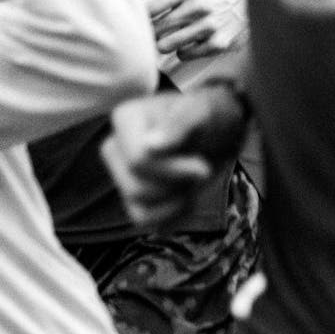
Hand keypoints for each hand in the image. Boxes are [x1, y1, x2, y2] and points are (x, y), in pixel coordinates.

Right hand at [102, 85, 246, 229]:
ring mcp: (120, 174)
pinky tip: (189, 196)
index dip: (174, 171)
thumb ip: (180, 126)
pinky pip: (146, 220)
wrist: (219, 131)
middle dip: (178, 185)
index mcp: (125, 119)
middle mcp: (114, 148)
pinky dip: (174, 215)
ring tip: (193, 177)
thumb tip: (150, 147)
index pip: (138, 162)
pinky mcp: (133, 197)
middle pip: (138, 189)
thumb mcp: (204, 113)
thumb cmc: (210, 116)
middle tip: (201, 168)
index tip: (201, 164)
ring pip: (140, 209)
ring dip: (179, 199)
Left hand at [144, 0, 245, 60]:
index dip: (138, 16)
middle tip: (161, 27)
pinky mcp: (220, 43)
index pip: (147, 7)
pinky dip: (184, 51)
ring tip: (176, 35)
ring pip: (165, 45)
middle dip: (153, 30)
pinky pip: (184, 55)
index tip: (140, 18)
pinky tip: (193, 42)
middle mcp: (200, 5)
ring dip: (166, 42)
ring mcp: (211, 26)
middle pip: (153, 29)